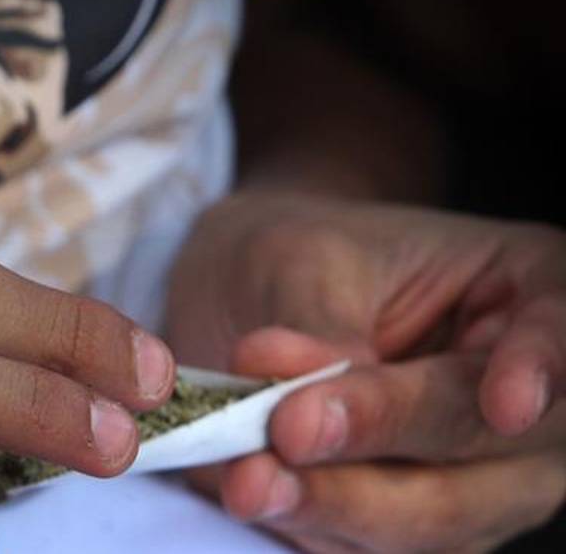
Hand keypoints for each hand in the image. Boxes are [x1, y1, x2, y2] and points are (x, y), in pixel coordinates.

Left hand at [169, 192, 565, 551]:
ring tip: (248, 476)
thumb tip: (305, 410)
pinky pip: (374, 546)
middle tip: (290, 426)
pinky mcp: (421, 527)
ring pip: (436, 516)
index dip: (542, 369)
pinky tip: (254, 489)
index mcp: (529, 289)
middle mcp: (533, 396)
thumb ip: (319, 336)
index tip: (506, 403)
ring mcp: (487, 474)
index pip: (559, 336)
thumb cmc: (298, 258)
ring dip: (336, 503)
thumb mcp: (304, 264)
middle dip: (384, 439)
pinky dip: (312, 523)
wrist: (253, 296)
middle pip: (491, 441)